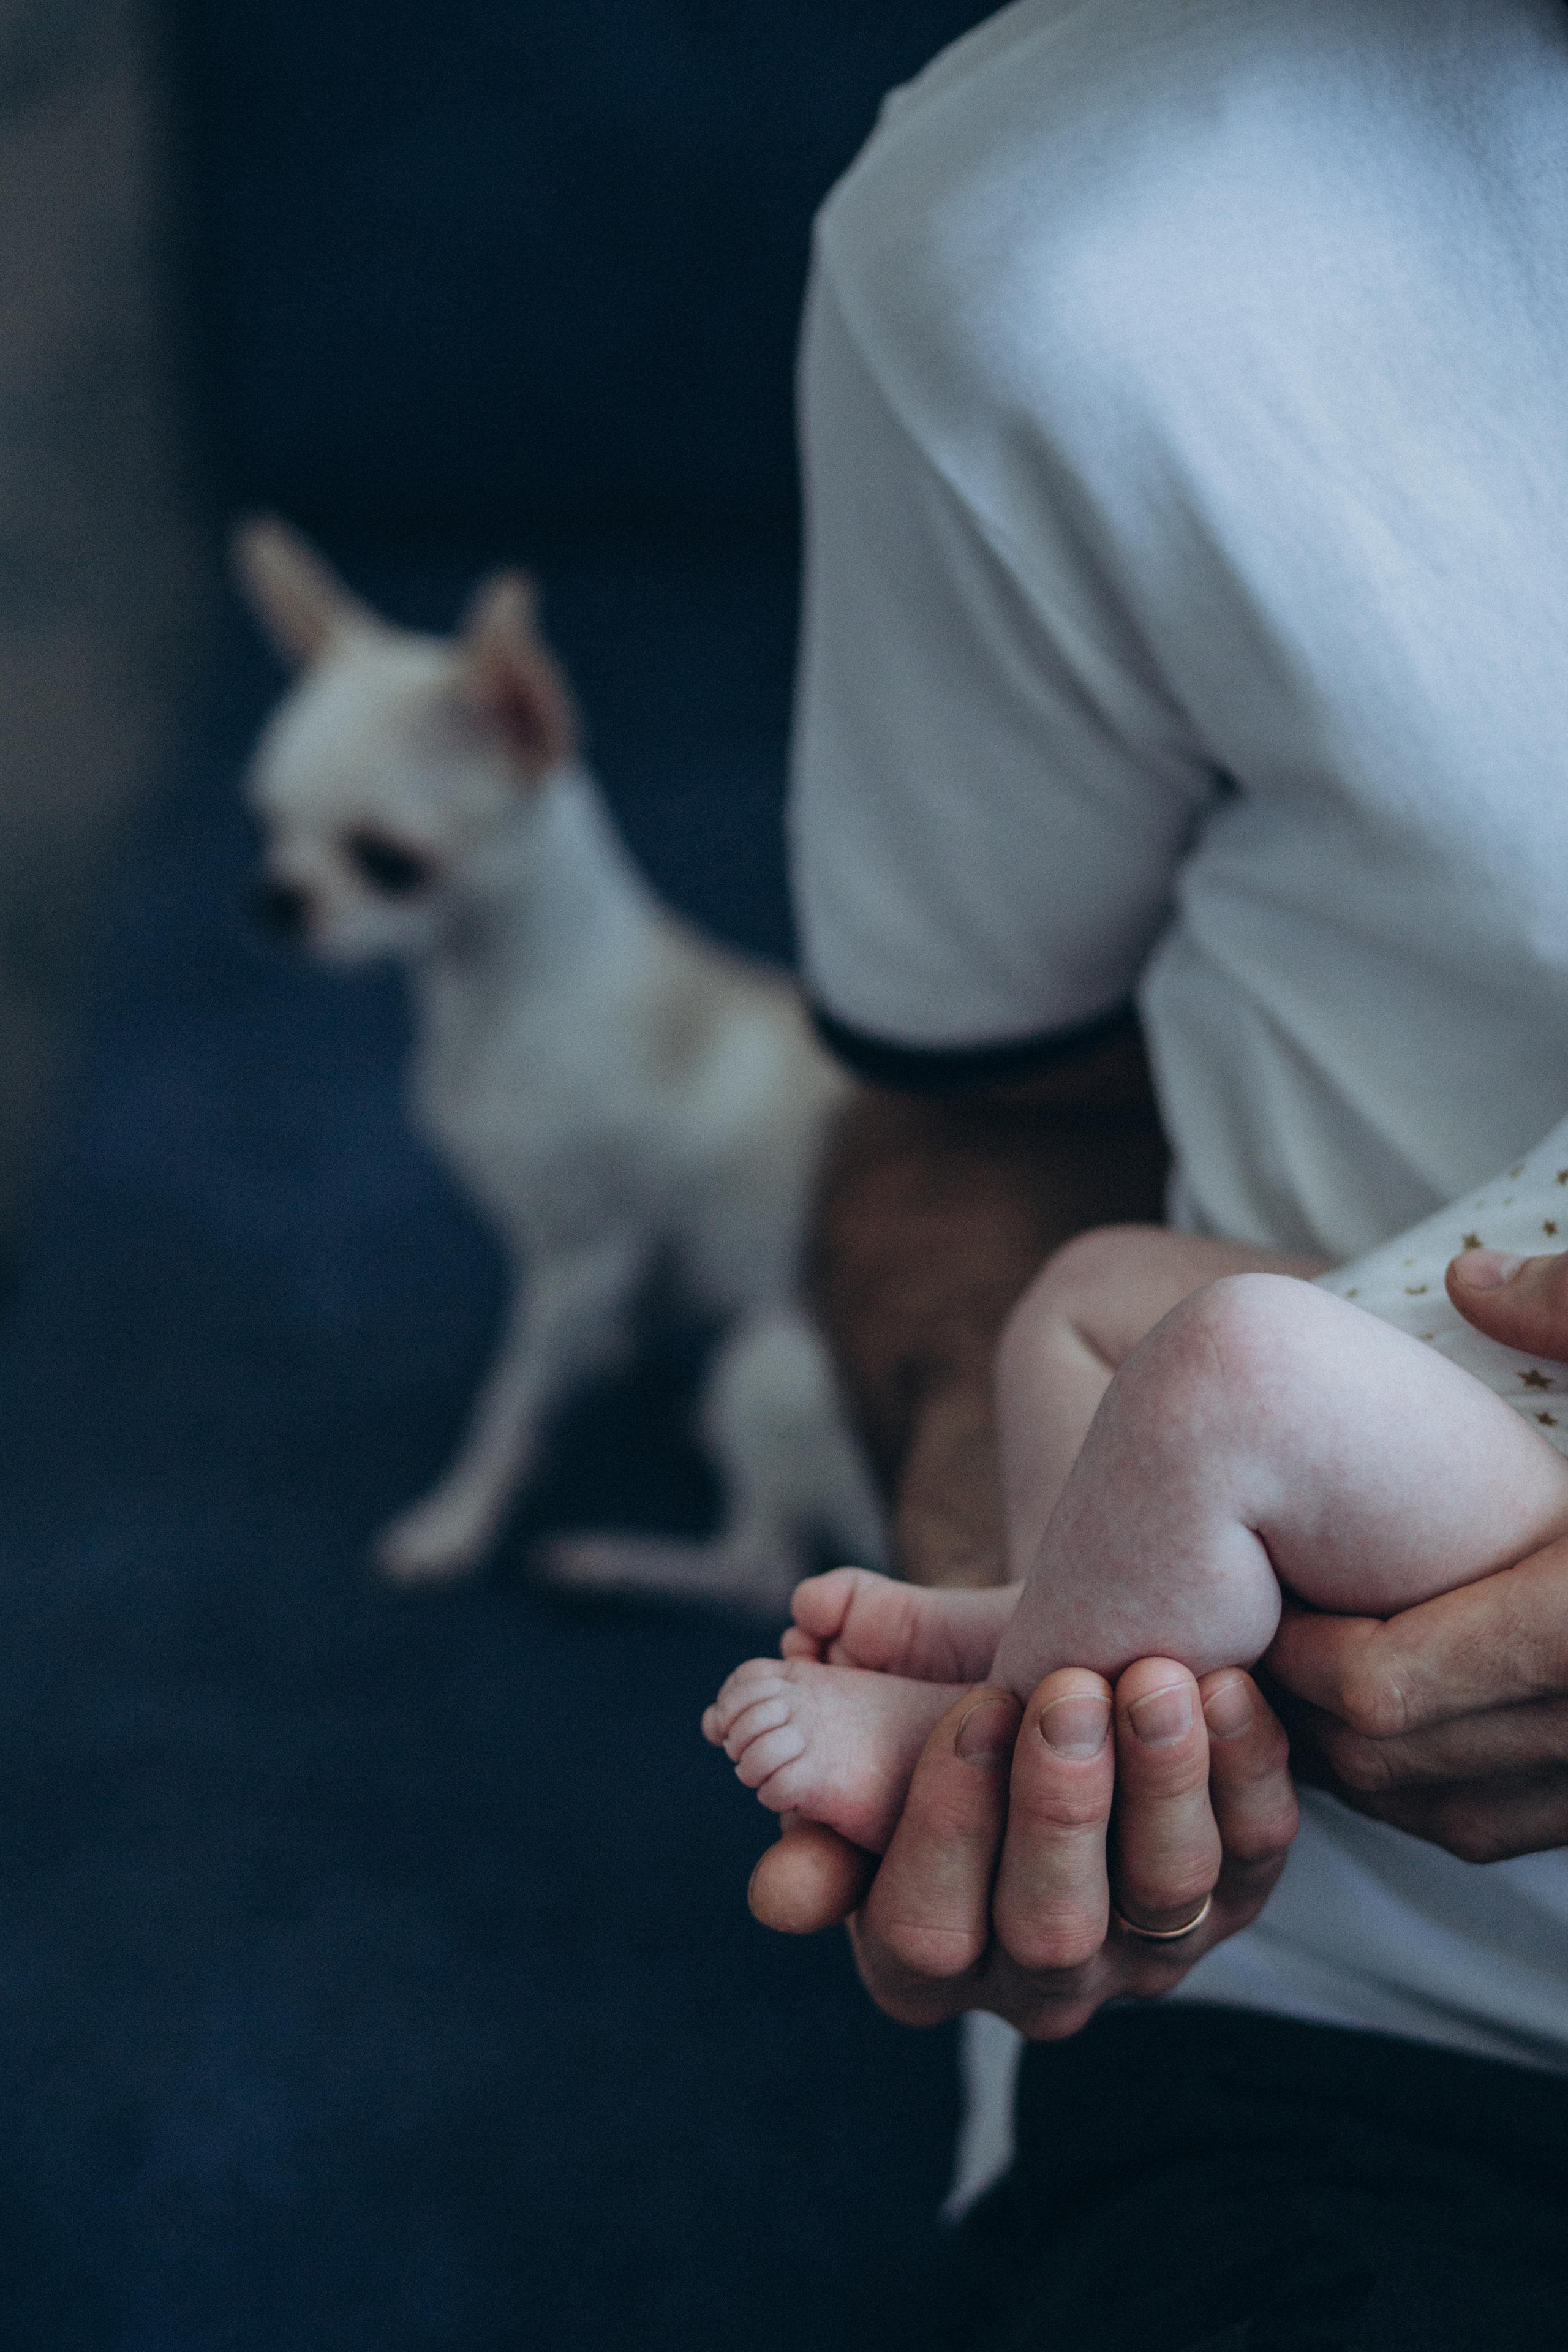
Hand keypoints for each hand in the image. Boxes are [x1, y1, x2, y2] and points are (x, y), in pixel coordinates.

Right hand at [749, 1658, 1296, 2037]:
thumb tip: (790, 1786)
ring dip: (1161, 1783)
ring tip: (1152, 1678)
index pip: (922, 1933)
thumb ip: (830, 1734)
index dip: (949, 1828)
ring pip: (1166, 1894)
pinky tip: (1226, 1687)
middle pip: (1049, 1931)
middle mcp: (1034, 1977)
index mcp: (917, 1954)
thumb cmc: (955, 1693)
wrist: (1070, 1661)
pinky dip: (1246, 1768)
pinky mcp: (1238, 1897)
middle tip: (1063, 1691)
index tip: (973, 1713)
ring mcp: (1144, 1946)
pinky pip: (1257, 1853)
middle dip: (1058, 1807)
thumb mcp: (884, 1705)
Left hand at [1262, 1241, 1567, 1861]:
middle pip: (1398, 1766)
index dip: (1296, 1653)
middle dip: (1311, 1712)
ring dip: (1375, 1761)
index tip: (1267, 1587)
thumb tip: (1474, 1278)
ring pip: (1454, 1818)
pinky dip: (1453, 1787)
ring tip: (1325, 1669)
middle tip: (1269, 1629)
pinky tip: (1427, 1708)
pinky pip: (1521, 1829)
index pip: (1384, 1687)